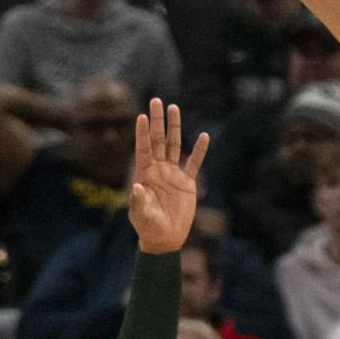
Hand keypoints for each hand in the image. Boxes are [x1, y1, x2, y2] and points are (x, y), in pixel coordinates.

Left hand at [129, 99, 209, 253]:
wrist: (165, 238)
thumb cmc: (148, 226)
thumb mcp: (140, 214)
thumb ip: (138, 201)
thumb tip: (136, 187)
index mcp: (144, 174)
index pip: (143, 149)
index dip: (142, 133)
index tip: (141, 116)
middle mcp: (158, 169)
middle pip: (158, 140)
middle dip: (157, 121)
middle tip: (156, 100)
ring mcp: (173, 173)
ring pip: (174, 145)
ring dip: (174, 127)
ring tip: (173, 107)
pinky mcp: (187, 182)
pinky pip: (194, 163)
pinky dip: (199, 150)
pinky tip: (203, 136)